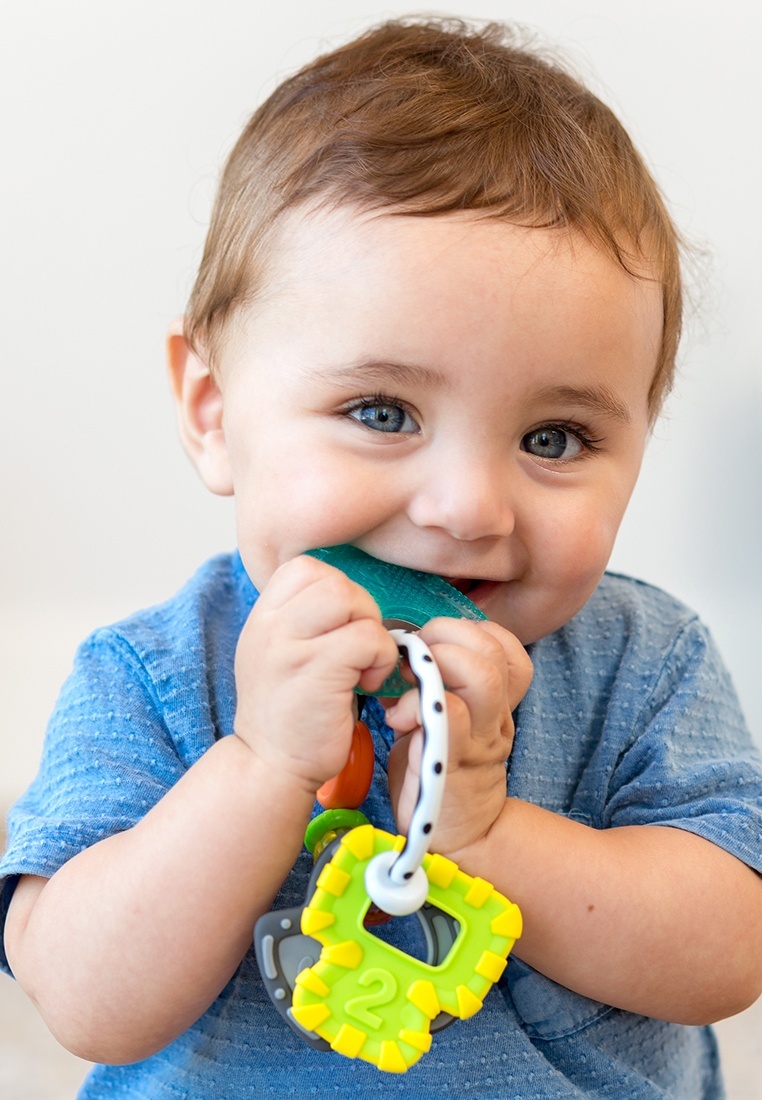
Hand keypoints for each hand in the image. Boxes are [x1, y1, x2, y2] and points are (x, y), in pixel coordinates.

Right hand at [233, 556, 398, 792]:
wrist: (271, 767)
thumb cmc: (293, 714)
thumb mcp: (284, 654)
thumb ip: (306, 622)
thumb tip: (355, 599)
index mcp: (264, 617)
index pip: (305, 569)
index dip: (336, 591)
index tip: (341, 629)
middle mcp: (269, 626)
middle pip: (332, 580)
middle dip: (361, 610)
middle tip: (359, 650)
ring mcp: (288, 646)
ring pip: (349, 599)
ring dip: (372, 631)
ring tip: (363, 665)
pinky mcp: (315, 670)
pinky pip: (368, 638)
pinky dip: (381, 659)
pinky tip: (367, 685)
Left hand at [383, 618, 532, 853]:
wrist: (451, 840)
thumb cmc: (436, 774)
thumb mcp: (439, 721)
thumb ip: (430, 686)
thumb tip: (395, 652)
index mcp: (494, 702)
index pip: (505, 645)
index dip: (467, 631)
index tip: (431, 645)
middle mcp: (495, 715)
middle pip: (493, 649)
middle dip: (445, 637)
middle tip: (412, 658)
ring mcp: (479, 737)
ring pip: (480, 674)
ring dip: (435, 666)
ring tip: (406, 683)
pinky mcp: (454, 760)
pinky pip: (449, 714)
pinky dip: (417, 705)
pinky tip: (397, 719)